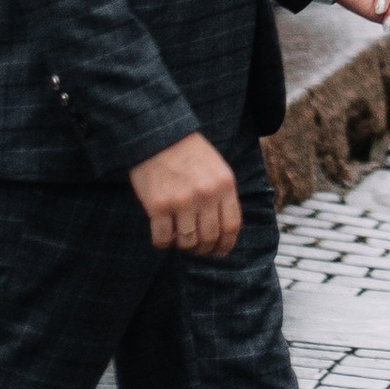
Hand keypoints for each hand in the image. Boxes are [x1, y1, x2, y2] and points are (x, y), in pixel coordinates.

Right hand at [129, 129, 241, 255]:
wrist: (158, 136)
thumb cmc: (188, 152)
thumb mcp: (216, 167)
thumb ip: (223, 195)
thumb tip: (224, 230)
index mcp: (224, 184)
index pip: (231, 225)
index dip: (226, 244)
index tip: (220, 252)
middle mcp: (206, 194)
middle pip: (210, 237)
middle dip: (203, 249)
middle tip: (196, 248)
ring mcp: (182, 201)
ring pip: (187, 242)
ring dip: (183, 246)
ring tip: (179, 240)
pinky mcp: (158, 206)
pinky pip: (163, 238)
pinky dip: (163, 243)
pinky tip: (163, 236)